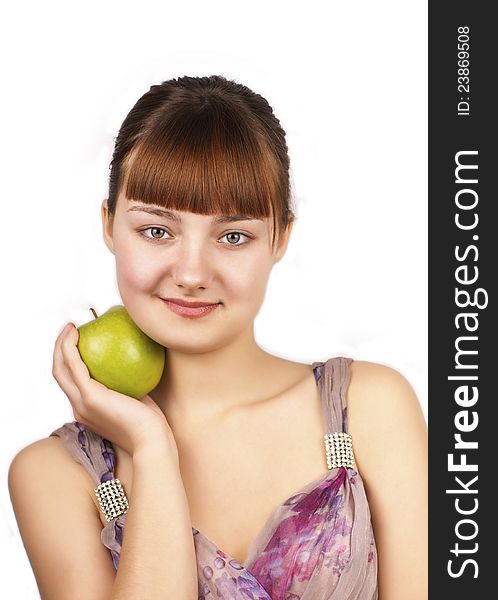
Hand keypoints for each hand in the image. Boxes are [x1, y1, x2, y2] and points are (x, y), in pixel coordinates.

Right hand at [52, 322, 177, 459]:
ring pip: (60, 369)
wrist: (152, 440)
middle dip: (59, 349)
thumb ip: (129, 383)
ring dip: (60, 345)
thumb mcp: (137, 398)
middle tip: (69, 329)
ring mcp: (81, 403)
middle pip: (59, 373)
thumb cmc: (151, 422)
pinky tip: (78, 333)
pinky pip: (75, 366)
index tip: (78, 341)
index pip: (71, 382)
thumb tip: (135, 359)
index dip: (69, 361)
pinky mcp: (89, 397)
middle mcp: (79, 407)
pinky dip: (70, 348)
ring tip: (70, 327)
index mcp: (87, 409)